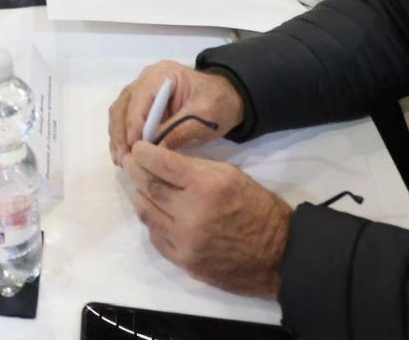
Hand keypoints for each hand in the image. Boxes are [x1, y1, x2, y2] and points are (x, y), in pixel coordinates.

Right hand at [108, 60, 245, 163]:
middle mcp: (147, 78)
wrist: (228, 98)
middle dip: (121, 133)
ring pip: (119, 111)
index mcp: (162, 75)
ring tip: (120, 160)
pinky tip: (123, 153)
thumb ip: (179, 131)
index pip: (140, 100)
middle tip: (123, 159)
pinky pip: (125, 117)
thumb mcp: (204, 118)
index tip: (135, 151)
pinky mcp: (142, 102)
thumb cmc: (218, 104)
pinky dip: (122, 135)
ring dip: (117, 136)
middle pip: (124, 105)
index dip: (134, 126)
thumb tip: (155, 150)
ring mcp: (142, 89)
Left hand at [124, 141, 290, 297]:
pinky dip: (152, 222)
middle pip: (150, 187)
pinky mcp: (184, 261)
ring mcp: (185, 241)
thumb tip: (165, 162)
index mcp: (207, 186)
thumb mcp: (232, 176)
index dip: (144, 153)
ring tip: (136, 186)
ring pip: (147, 214)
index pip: (162, 164)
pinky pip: (156, 238)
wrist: (279, 255)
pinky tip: (153, 212)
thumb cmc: (259, 208)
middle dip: (136, 171)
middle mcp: (191, 213)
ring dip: (138, 196)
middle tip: (130, 162)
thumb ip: (197, 169)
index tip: (137, 146)